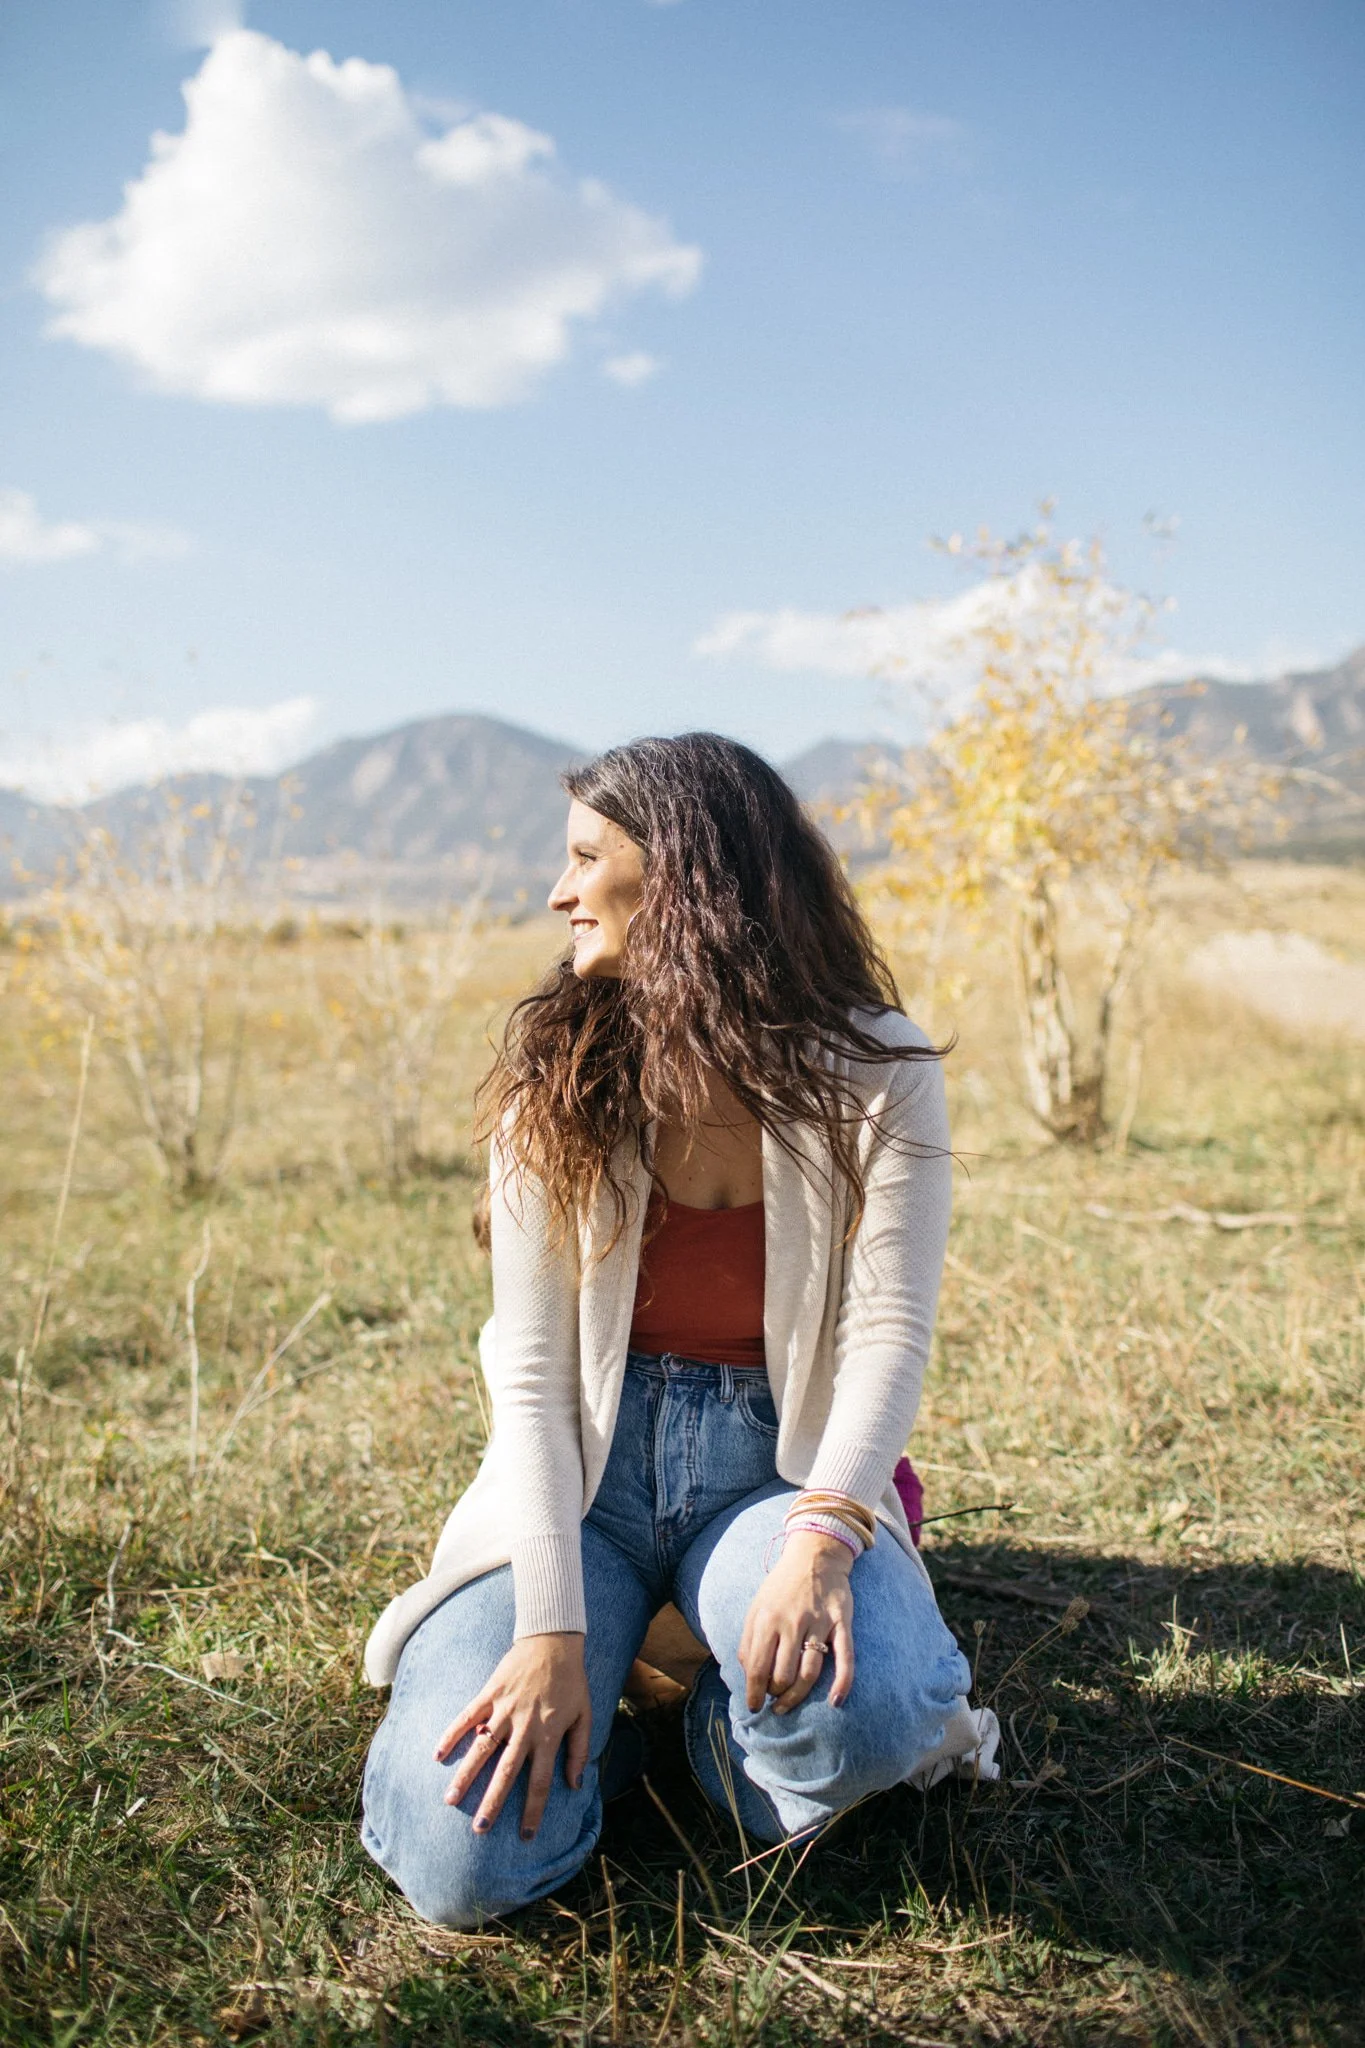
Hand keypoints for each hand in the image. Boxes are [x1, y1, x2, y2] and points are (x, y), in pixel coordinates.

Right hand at [433, 1632, 590, 1838]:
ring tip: (450, 1800)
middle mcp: (525, 1726)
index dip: (533, 1811)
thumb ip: (579, 1750)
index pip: (540, 1782)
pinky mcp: (490, 1694)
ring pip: (482, 1748)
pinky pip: (467, 1716)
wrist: (554, 1640)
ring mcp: (504, 1710)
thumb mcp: (585, 1715)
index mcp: (549, 1735)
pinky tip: (437, 1753)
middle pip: (506, 1772)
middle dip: (492, 1803)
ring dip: (466, 1775)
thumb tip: (575, 1784)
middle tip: (478, 1830)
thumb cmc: (572, 1681)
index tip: (526, 1836)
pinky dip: (452, 1734)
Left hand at [738, 1529, 854, 1714]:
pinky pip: (844, 1657)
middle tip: (774, 1698)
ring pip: (809, 1672)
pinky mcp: (841, 1622)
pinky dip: (842, 1682)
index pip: (757, 1668)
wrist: (814, 1556)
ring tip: (789, 1705)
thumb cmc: (781, 1587)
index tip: (754, 1706)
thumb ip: (748, 1639)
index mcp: (767, 1620)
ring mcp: (818, 1622)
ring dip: (798, 1696)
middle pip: (783, 1675)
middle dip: (776, 1694)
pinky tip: (835, 1701)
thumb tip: (747, 1674)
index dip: (754, 1693)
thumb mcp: (756, 1607)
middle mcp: (792, 1622)